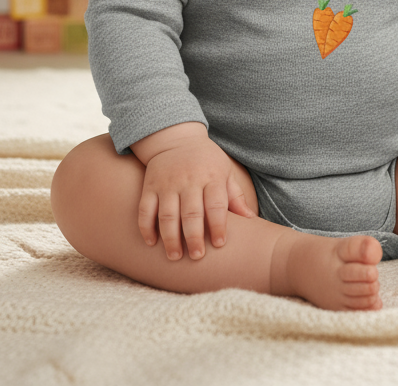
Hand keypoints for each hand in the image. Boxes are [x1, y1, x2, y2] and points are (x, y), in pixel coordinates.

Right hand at [132, 123, 255, 259]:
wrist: (177, 139)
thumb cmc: (207, 161)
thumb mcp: (225, 172)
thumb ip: (235, 196)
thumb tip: (252, 219)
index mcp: (211, 177)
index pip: (215, 205)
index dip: (217, 225)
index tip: (219, 243)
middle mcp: (188, 181)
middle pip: (191, 213)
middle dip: (194, 237)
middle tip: (197, 256)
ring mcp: (167, 184)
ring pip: (167, 215)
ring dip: (170, 238)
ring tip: (175, 257)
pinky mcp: (150, 187)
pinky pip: (145, 209)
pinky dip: (146, 227)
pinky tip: (151, 243)